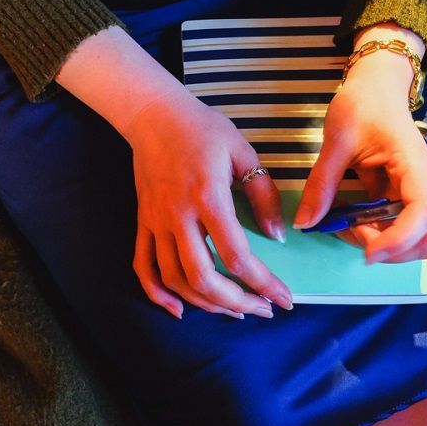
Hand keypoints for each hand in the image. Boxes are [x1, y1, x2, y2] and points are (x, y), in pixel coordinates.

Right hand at [122, 88, 293, 318]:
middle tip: (261, 309)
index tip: (283, 300)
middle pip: (202, 278)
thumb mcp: (243, 152)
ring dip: (205, 303)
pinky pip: (143, 266)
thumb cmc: (202, 129)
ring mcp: (156, 221)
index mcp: (209, 197)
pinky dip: (157, 294)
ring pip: (175, 279)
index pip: (237, 255)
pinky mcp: (143, 222)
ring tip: (233, 309)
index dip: (263, 284)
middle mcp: (179, 215)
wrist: (153, 115)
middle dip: (235, 302)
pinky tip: (177, 309)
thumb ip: (263, 194)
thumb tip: (277, 235)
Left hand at [293, 31, 426, 263]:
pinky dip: (371, 232)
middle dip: (388, 249)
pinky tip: (344, 218)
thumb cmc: (363, 105)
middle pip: (425, 240)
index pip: (424, 213)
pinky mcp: (399, 197)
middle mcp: (422, 186)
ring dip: (377, 242)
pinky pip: (391, 227)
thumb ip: (321, 184)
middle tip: (346, 231)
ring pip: (408, 240)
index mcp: (415, 166)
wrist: (376, 87)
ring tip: (340, 223)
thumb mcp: (336, 142)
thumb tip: (305, 223)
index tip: (368, 252)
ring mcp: (413, 194)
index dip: (399, 240)